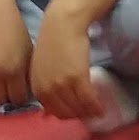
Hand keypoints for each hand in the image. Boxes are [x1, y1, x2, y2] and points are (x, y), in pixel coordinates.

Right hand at [0, 0, 34, 108]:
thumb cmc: (16, 31)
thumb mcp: (29, 53)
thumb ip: (27, 75)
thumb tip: (28, 92)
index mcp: (14, 71)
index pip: (18, 99)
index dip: (23, 98)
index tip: (25, 92)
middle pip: (1, 102)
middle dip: (9, 100)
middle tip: (14, 92)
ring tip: (3, 89)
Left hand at [29, 6, 101, 121]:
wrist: (62, 24)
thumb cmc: (53, 42)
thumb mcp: (41, 69)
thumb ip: (44, 88)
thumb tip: (46, 113)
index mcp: (37, 88)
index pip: (54, 111)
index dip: (68, 114)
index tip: (78, 111)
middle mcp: (47, 89)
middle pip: (66, 113)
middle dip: (78, 115)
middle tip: (90, 112)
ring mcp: (62, 84)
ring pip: (79, 108)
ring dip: (89, 112)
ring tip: (97, 111)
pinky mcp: (78, 78)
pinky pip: (89, 100)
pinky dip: (97, 106)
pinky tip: (102, 108)